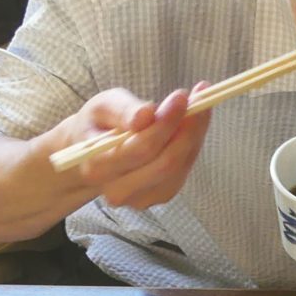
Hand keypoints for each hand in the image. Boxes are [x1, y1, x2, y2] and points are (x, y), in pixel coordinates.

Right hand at [59, 83, 211, 209]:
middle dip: (187, 129)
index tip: (182, 96)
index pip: (141, 148)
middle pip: (165, 163)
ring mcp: (141, 199)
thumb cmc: (99, 124)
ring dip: (194, 135)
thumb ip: (123, 110)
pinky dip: (192, 146)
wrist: (95, 152)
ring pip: (179, 168)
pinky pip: (183, 172)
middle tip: (199, 99)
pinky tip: (191, 126)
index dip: (166, 123)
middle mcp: (118, 191)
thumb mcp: (103, 106)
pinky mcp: (159, 197)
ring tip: (197, 107)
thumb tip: (146, 115)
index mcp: (98, 167)